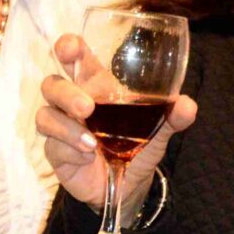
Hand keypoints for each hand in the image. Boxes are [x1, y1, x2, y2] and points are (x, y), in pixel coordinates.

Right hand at [37, 34, 195, 205]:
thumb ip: (173, 116)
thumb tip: (187, 105)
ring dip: (66, 126)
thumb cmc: (138, 147)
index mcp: (96, 85)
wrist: (129, 186)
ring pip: (46, 114)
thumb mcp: (160, 130)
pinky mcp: (56, 151)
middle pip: (52, 84)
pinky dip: (70, 149)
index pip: (75, 58)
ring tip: (91, 141)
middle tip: (87, 107)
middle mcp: (73, 102)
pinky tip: (87, 156)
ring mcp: (62, 127)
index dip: (68, 47)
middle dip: (65, 91)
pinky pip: (52, 145)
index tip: (69, 48)